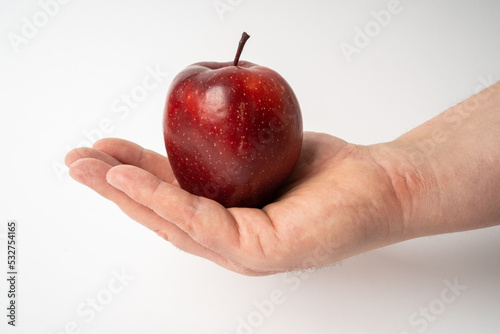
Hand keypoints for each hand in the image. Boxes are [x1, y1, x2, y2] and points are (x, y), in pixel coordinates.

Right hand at [65, 132, 405, 275]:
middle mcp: (230, 242)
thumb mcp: (257, 156)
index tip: (103, 151)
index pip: (171, 201)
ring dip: (125, 194)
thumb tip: (190, 134)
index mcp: (228, 221)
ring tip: (89, 168)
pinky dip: (163, 199)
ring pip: (171, 223)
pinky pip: (202, 222)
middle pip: (160, 217)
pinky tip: (130, 178)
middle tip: (76, 161)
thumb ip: (221, 158)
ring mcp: (243, 251)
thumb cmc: (322, 170)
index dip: (132, 177)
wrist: (380, 182)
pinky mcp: (261, 250)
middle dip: (113, 188)